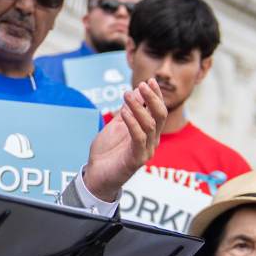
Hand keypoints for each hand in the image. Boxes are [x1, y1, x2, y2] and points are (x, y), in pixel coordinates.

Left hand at [83, 79, 167, 201]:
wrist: (96, 175)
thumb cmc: (106, 152)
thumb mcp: (115, 126)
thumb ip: (126, 112)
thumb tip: (135, 92)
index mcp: (148, 132)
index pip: (157, 110)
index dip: (156, 95)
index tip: (150, 80)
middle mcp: (151, 141)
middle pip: (159, 115)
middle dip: (152, 98)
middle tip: (142, 84)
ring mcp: (146, 150)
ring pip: (150, 124)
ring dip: (138, 107)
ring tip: (126, 94)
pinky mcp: (137, 159)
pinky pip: (138, 138)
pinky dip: (132, 123)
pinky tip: (124, 112)